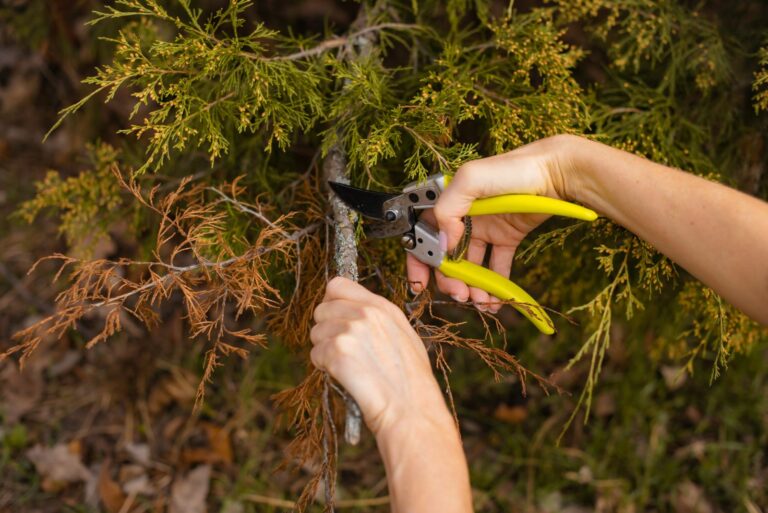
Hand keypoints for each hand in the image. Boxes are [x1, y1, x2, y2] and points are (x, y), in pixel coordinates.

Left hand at [310, 277, 451, 435]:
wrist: (411, 411)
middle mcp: (366, 312)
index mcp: (383, 307)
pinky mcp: (338, 351)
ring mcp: (351, 330)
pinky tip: (345, 377)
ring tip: (348, 367)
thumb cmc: (411, 382)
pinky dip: (324, 368)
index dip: (331, 303)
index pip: (337, 285)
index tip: (335, 320)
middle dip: (325, 330)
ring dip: (324, 351)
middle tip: (342, 351)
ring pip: (315, 333)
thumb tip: (352, 312)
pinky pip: (315, 354)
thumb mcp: (404, 337)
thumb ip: (378, 319)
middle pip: (321, 309)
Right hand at [407, 134, 580, 312]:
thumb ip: (447, 209)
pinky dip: (494, 286)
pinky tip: (495, 300)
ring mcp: (486, 228)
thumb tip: (443, 245)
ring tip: (480, 300)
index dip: (420, 260)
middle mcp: (464, 217)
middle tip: (460, 294)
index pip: (424, 234)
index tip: (420, 284)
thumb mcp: (470, 179)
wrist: (557, 172)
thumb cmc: (513, 169)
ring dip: (471, 287)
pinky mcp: (507, 237)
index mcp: (449, 202)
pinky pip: (496, 266)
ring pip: (470, 265)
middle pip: (447, 256)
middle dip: (449, 280)